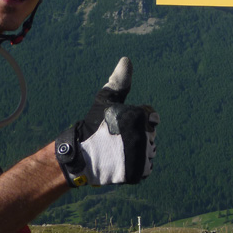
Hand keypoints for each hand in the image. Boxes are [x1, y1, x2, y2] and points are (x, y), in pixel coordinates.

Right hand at [55, 57, 158, 186]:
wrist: (80, 156)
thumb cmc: (94, 125)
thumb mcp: (105, 100)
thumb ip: (119, 81)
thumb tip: (126, 59)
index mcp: (138, 117)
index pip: (151, 117)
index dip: (136, 120)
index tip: (120, 125)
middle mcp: (143, 137)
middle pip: (151, 134)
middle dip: (137, 135)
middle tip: (117, 139)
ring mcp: (141, 156)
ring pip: (149, 151)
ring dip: (137, 151)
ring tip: (118, 151)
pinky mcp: (138, 173)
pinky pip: (146, 167)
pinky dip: (136, 167)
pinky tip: (121, 163)